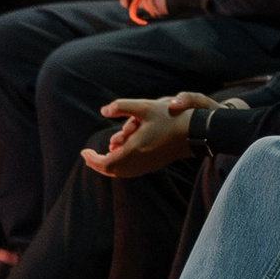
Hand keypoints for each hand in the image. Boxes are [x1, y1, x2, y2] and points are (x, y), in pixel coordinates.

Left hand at [81, 90, 210, 179]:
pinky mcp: (154, 165)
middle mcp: (139, 162)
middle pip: (112, 170)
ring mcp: (148, 166)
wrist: (196, 132)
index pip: (105, 163)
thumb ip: (121, 107)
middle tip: (89, 155)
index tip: (83, 152)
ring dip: (111, 163)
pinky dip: (122, 163)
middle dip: (99, 162)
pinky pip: (132, 170)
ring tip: (108, 149)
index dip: (92, 159)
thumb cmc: (171, 118)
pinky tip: (123, 150)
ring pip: (122, 171)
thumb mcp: (144, 107)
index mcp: (133, 150)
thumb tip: (103, 110)